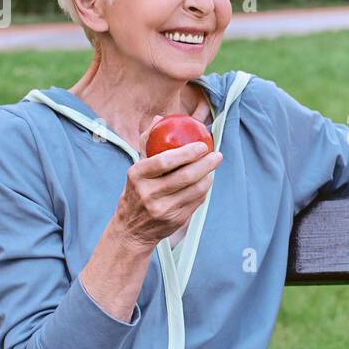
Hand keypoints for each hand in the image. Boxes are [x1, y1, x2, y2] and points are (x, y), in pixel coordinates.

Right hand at [112, 115, 222, 248]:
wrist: (132, 229)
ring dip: (209, 176)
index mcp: (137, 175)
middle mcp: (148, 193)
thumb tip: (159, 118)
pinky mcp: (175, 220)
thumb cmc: (136, 191)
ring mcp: (162, 209)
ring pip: (195, 189)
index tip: (202, 145)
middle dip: (206, 163)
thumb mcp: (136, 168)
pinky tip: (207, 180)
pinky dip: (204, 189)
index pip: (165, 161)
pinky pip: (197, 201)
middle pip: (185, 176)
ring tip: (213, 165)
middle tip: (217, 154)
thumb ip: (147, 142)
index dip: (187, 152)